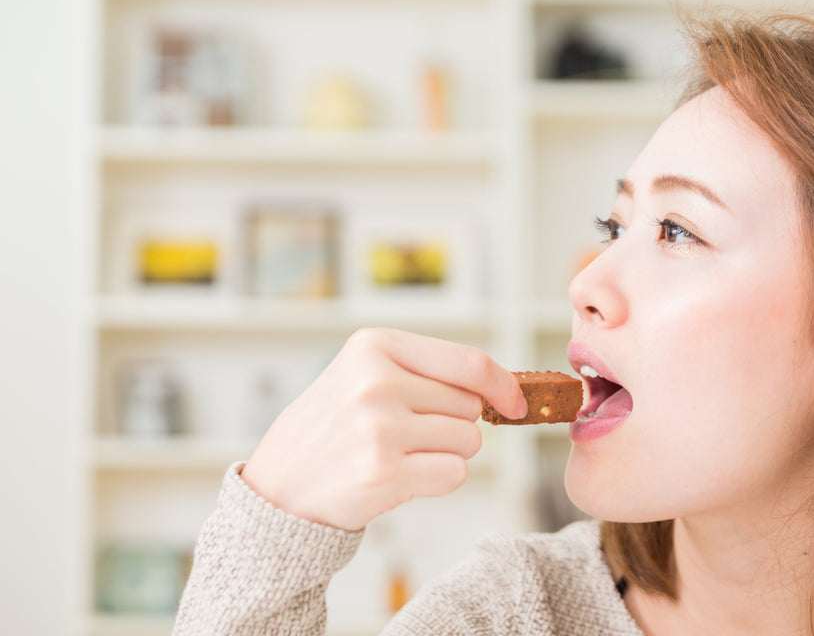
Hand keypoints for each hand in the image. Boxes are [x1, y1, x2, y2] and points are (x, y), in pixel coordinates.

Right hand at [240, 328, 527, 531]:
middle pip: (470, 406)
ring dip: (446, 455)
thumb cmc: (331, 432)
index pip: (469, 362)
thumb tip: (502, 389)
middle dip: (453, 425)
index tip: (515, 404)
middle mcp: (377, 380)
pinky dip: (438, 481)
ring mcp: (381, 426)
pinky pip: (455, 473)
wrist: (278, 489)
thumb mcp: (363, 377)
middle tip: (405, 436)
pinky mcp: (386, 470)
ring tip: (398, 456)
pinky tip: (399, 479)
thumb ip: (425, 373)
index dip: (503, 385)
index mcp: (375, 346)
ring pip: (468, 441)